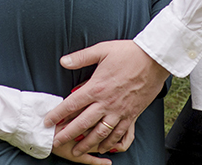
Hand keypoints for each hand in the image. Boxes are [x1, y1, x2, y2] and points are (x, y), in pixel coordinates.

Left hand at [45, 40, 167, 156]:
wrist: (154, 60)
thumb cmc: (128, 53)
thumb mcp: (102, 50)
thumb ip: (81, 57)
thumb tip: (63, 61)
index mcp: (96, 87)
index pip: (71, 104)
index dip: (57, 114)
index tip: (47, 122)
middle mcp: (106, 103)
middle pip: (82, 123)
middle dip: (67, 135)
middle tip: (56, 142)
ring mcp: (119, 111)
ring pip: (99, 133)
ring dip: (86, 144)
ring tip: (76, 152)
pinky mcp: (131, 115)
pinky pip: (118, 134)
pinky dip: (109, 144)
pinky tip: (103, 148)